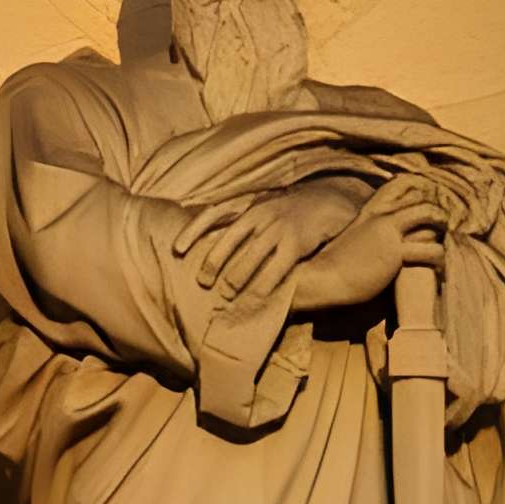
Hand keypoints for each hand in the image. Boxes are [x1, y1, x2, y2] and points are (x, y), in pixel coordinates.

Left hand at [174, 180, 364, 302]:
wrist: (327, 204)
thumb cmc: (286, 212)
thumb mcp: (261, 208)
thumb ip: (239, 221)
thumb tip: (205, 236)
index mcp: (248, 206)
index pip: (213, 214)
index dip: (193, 230)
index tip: (177, 249)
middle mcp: (260, 214)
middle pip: (229, 240)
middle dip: (213, 263)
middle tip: (202, 283)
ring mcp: (278, 228)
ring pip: (250, 257)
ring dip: (236, 278)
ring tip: (226, 295)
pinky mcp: (296, 244)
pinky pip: (276, 269)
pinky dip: (264, 285)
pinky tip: (256, 298)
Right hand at [293, 179, 447, 311]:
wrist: (323, 279)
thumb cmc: (335, 266)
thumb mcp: (352, 240)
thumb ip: (368, 234)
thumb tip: (378, 240)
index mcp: (369, 211)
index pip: (396, 186)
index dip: (416, 188)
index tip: (428, 196)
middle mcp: (380, 216)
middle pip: (418, 199)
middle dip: (436, 208)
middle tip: (446, 220)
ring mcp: (388, 232)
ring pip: (427, 216)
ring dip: (442, 227)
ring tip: (449, 238)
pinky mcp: (395, 253)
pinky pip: (429, 249)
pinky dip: (439, 256)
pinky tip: (442, 265)